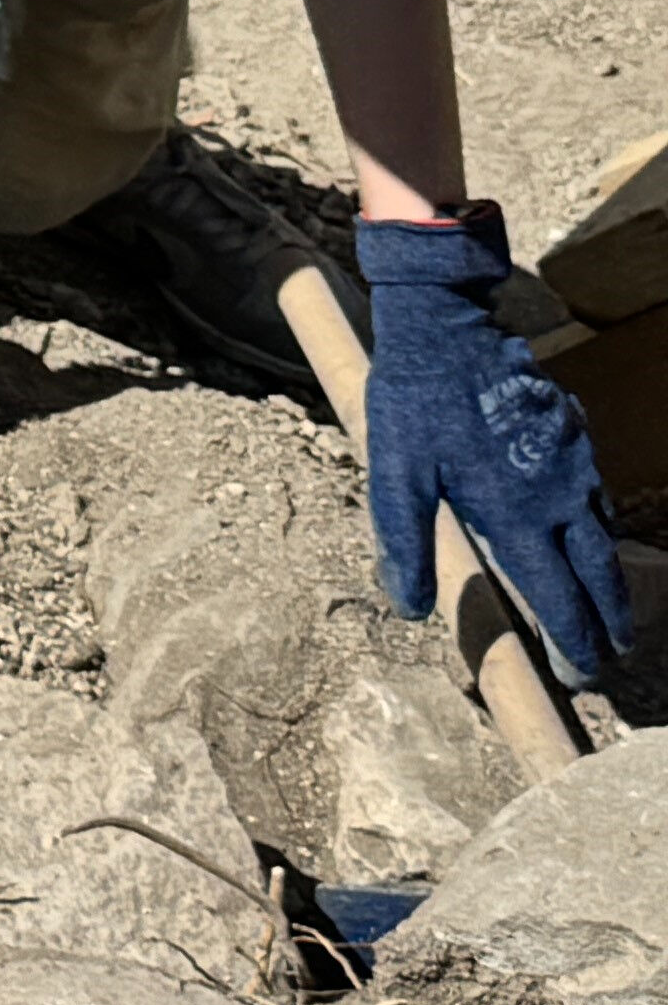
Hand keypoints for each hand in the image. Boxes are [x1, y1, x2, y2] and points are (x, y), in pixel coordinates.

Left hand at [358, 210, 631, 681]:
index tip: (580, 674)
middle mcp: (560, 498)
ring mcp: (575, 467)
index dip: (573, 643)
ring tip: (607, 612)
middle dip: (608, 623)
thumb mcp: (396, 478)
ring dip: (609, 582)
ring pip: (605, 540)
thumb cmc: (415, 405)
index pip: (561, 601)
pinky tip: (586, 540)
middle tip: (608, 657)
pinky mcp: (575, 440)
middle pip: (601, 579)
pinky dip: (598, 533)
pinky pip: (597, 499)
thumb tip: (410, 609)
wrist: (445, 330)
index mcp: (519, 516)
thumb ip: (405, 545)